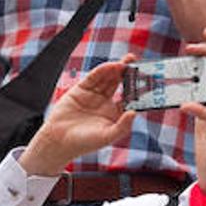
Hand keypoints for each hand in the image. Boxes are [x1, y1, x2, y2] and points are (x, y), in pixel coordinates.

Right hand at [20, 58, 137, 175]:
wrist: (58, 141)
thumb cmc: (84, 143)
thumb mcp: (107, 137)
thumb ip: (123, 126)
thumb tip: (134, 113)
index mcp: (115, 114)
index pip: (129, 98)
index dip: (138, 89)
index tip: (147, 82)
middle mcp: (105, 102)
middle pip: (120, 84)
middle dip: (128, 74)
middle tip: (138, 64)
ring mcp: (93, 94)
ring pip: (108, 78)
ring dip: (117, 70)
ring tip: (127, 62)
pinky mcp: (81, 89)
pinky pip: (94, 77)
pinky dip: (102, 70)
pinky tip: (111, 66)